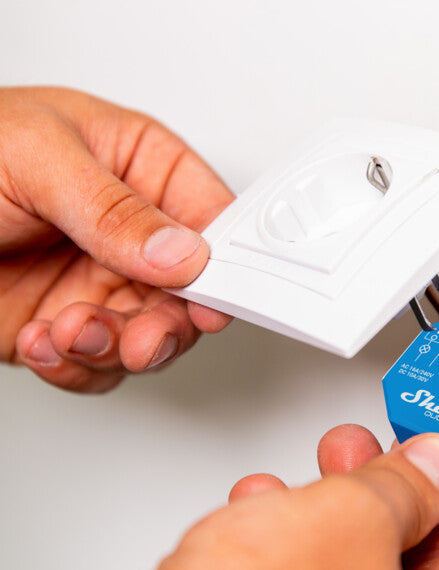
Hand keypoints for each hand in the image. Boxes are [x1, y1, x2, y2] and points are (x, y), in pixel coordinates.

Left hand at [0, 86, 233, 391]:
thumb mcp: (37, 156)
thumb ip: (115, 209)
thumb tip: (182, 253)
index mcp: (141, 170)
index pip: (211, 218)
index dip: (223, 263)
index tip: (214, 298)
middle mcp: (131, 233)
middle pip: (189, 293)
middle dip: (167, 324)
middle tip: (144, 337)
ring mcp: (103, 282)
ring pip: (150, 337)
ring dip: (115, 347)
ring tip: (71, 330)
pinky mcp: (70, 324)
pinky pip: (101, 364)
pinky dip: (78, 367)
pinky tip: (44, 342)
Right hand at [106, 426, 438, 569]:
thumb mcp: (351, 522)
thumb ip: (403, 487)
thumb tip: (437, 464)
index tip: (429, 459)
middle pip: (402, 561)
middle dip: (377, 492)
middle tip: (367, 453)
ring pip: (345, 565)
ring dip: (325, 507)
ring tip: (312, 473)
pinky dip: (286, 537)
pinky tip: (263, 508)